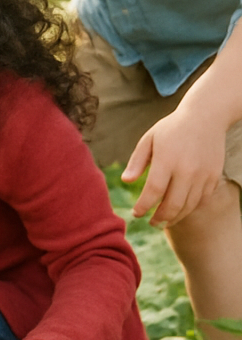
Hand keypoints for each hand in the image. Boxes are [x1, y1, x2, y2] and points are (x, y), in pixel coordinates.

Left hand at [123, 108, 225, 226]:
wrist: (206, 116)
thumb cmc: (172, 128)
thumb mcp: (149, 139)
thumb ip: (137, 161)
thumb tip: (126, 181)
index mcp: (167, 159)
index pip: (153, 192)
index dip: (143, 206)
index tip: (136, 213)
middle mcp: (186, 170)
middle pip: (172, 205)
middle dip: (159, 219)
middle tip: (151, 223)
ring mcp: (203, 175)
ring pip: (188, 206)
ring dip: (175, 217)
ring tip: (164, 220)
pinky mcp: (214, 177)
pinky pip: (201, 201)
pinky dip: (190, 208)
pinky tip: (181, 209)